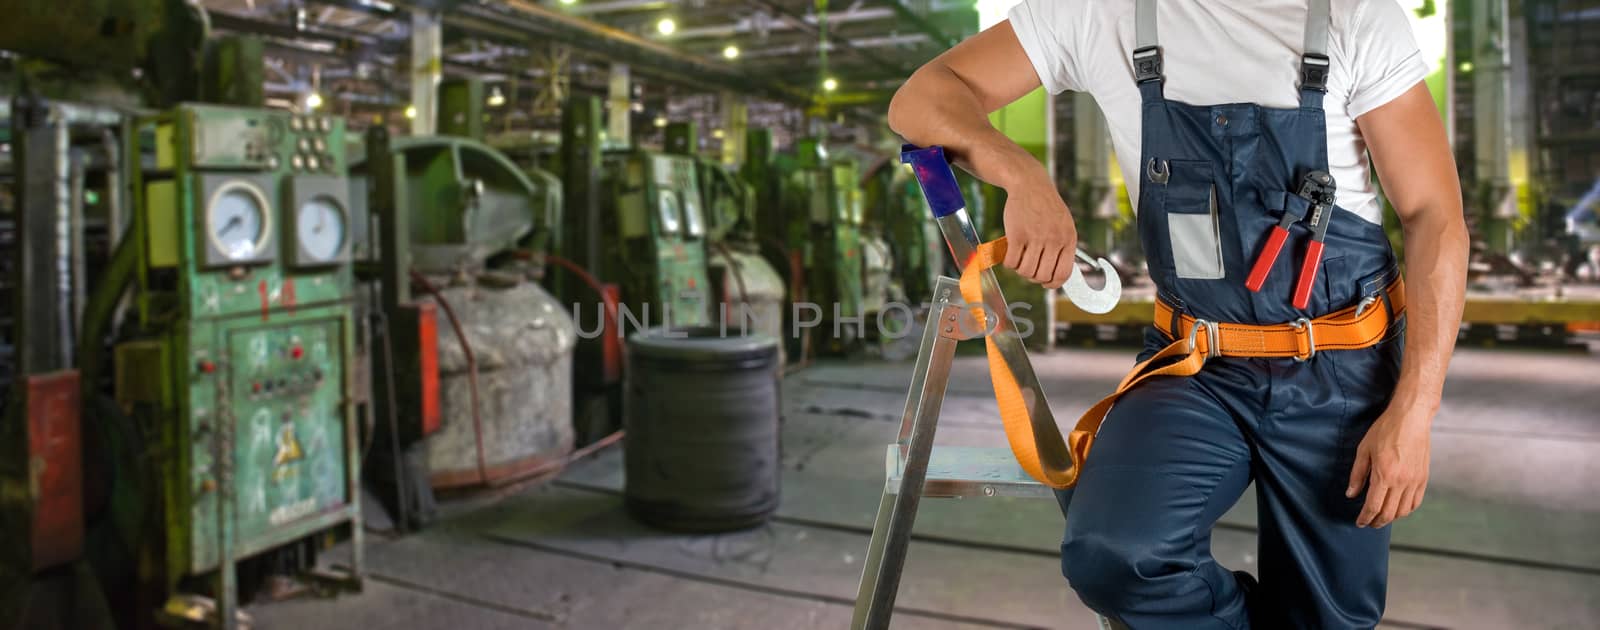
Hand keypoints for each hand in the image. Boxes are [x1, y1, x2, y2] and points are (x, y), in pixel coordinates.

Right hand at [1001, 173, 1078, 288]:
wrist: (1029, 184)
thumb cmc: (1046, 206)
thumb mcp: (1064, 224)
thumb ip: (1063, 246)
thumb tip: (1058, 274)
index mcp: (1068, 239)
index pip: (1063, 274)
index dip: (1052, 283)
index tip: (1045, 282)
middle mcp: (1054, 239)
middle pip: (1042, 276)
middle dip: (1033, 277)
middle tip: (1028, 267)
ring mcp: (1035, 237)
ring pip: (1025, 271)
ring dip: (1020, 269)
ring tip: (1020, 258)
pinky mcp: (1016, 235)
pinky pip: (1011, 262)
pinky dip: (1009, 263)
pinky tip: (1010, 253)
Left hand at [1346, 404, 1432, 527]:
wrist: (1411, 418)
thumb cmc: (1385, 430)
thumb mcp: (1364, 450)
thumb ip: (1357, 475)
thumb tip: (1351, 494)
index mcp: (1384, 475)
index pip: (1373, 506)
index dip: (1365, 518)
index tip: (1359, 522)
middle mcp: (1401, 481)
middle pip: (1389, 513)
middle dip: (1377, 522)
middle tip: (1368, 523)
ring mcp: (1415, 481)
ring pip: (1404, 511)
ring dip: (1391, 518)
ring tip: (1381, 518)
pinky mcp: (1423, 478)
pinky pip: (1416, 502)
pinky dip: (1406, 510)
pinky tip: (1398, 509)